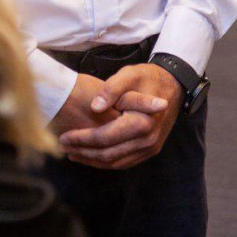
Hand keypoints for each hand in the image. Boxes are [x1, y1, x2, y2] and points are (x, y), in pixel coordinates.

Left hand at [58, 64, 180, 169]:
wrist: (173, 85)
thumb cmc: (148, 77)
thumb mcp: (129, 75)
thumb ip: (110, 89)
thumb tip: (94, 107)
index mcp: (141, 122)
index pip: (105, 137)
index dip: (82, 139)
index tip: (64, 137)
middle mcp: (147, 140)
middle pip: (109, 154)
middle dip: (84, 152)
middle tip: (63, 147)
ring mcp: (150, 148)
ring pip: (116, 162)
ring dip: (93, 160)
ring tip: (73, 153)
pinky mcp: (150, 150)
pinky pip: (125, 161)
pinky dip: (107, 162)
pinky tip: (93, 156)